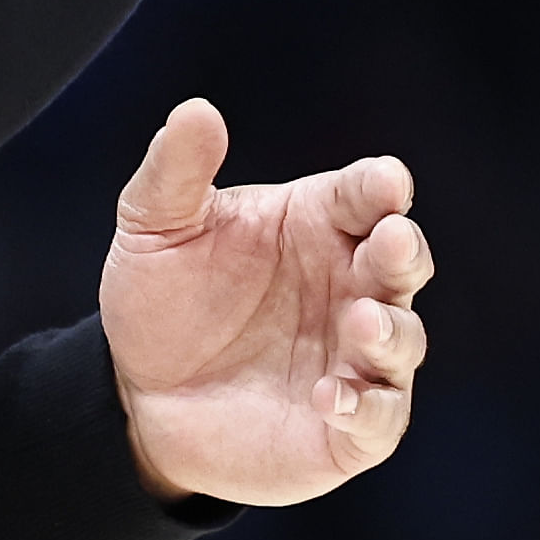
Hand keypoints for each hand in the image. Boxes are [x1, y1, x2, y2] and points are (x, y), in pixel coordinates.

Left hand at [101, 99, 431, 507]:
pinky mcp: (349, 428)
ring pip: (403, 339)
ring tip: (359, 322)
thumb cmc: (161, 301)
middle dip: (404, 250)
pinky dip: (366, 408)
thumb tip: (196, 110)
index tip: (385, 184)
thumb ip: (176, 171)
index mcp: (318, 224)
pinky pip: (379, 418)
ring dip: (389, 330)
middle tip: (390, 242)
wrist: (136, 395)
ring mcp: (355, 358)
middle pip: (402, 261)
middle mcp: (350, 286)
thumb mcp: (155, 228)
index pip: (366, 195)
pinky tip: (333, 397)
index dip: (380, 187)